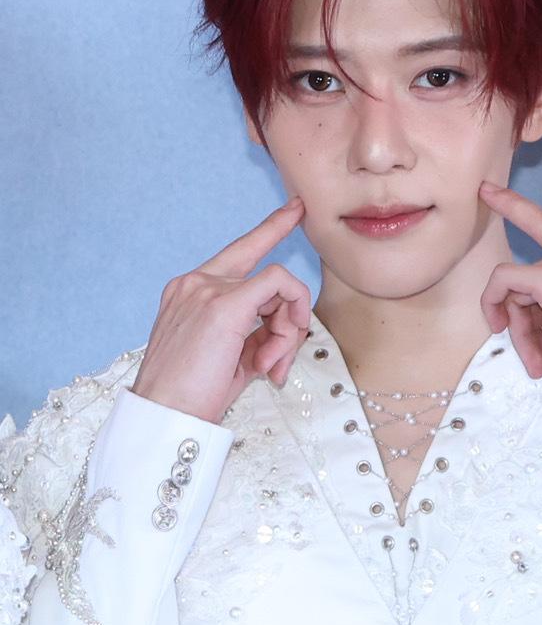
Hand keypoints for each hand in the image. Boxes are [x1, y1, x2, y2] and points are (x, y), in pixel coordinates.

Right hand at [132, 197, 309, 422]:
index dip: (271, 228)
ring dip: (287, 330)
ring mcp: (208, 289)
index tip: (294, 210)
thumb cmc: (192, 395)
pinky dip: (290, 317)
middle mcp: (196, 282)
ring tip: (268, 366)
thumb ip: (256, 332)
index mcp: (190, 291)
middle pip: (268, 276)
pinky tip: (272, 354)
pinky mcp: (224, 304)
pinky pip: (280, 285)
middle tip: (282, 355)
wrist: (164, 415)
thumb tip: (288, 329)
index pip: (239, 252)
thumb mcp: (229, 356)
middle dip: (290, 313)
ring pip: (278, 284)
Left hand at [478, 180, 541, 378]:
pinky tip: (502, 327)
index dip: (518, 207)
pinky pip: (505, 281)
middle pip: (533, 274)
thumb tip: (525, 312)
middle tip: (533, 355)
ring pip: (519, 285)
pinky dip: (495, 302)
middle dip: (525, 316)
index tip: (490, 190)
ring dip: (522, 328)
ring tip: (537, 361)